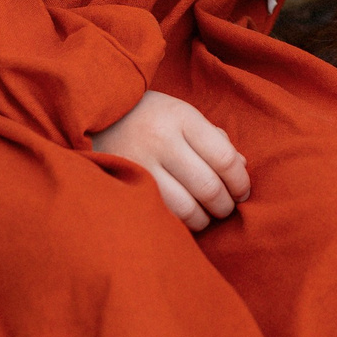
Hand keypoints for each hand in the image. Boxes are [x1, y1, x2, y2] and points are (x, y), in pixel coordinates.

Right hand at [88, 91, 252, 230]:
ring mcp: (140, 164)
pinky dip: (180, 223)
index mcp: (181, 117)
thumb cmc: (149, 116)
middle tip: (227, 207)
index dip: (240, 181)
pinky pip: (163, 215)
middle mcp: (160, 140)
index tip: (242, 191)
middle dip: (225, 205)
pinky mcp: (125, 186)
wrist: (93, 113)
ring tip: (206, 215)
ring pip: (187, 208)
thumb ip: (214, 139)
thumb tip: (242, 167)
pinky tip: (184, 218)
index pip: (224, 157)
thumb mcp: (183, 115)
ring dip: (204, 219)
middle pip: (208, 186)